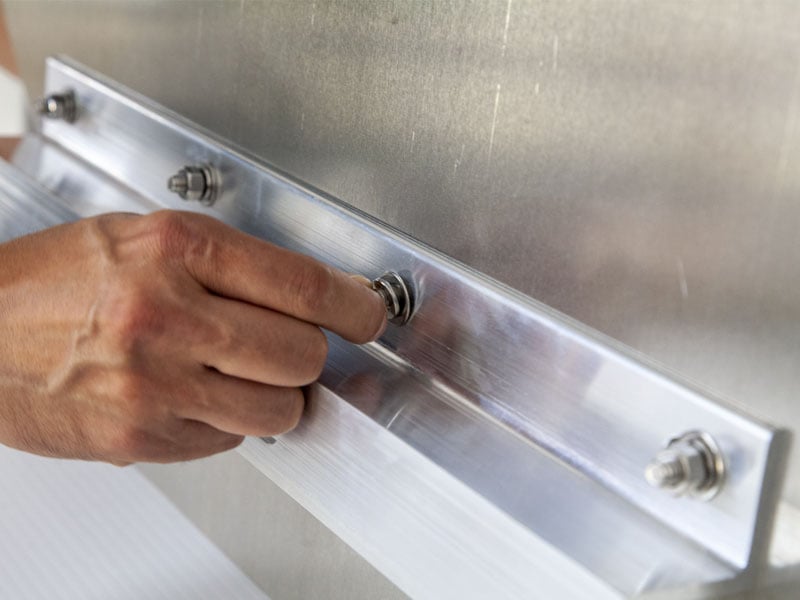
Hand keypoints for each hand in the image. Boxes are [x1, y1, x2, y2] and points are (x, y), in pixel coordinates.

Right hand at [0, 211, 385, 463]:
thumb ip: (226, 261)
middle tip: (290, 344)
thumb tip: (311, 293)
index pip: (303, 285)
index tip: (369, 315)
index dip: (354, 305)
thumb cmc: (51, 282)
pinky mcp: (142, 435)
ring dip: (277, 395)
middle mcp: (166, 313)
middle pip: (303, 353)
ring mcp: (154, 383)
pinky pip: (230, 440)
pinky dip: (228, 420)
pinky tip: (195, 393)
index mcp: (173, 249)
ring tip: (243, 373)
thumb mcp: (139, 237)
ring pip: (279, 409)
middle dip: (308, 352)